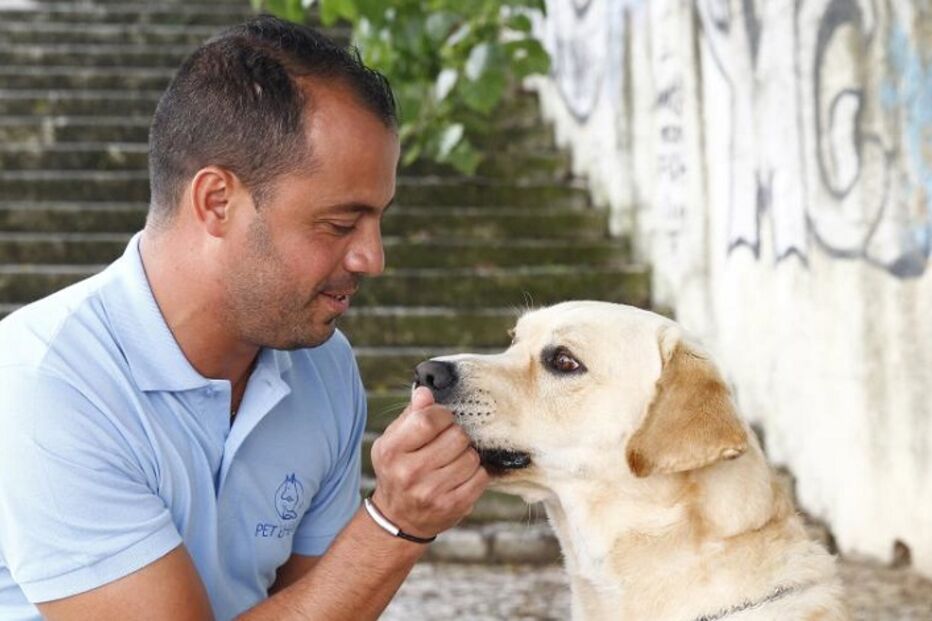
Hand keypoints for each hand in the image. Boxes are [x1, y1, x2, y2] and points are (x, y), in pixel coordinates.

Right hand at [369, 387, 489, 538]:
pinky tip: (461, 475)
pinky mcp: (452, 506)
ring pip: (471, 457)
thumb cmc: (398, 469)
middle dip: (457, 435)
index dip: (443, 415)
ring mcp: (431, 492)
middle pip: (456, 437)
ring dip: (467, 455)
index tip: (442, 420)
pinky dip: (476, 473)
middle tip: (449, 442)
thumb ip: (411, 415)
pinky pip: (480, 477)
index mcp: (392, 450)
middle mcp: (409, 472)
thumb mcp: (394, 440)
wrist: (398, 518)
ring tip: (453, 460)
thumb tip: (425, 392)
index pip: (429, 420)